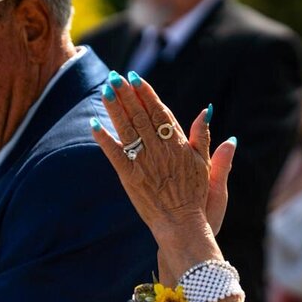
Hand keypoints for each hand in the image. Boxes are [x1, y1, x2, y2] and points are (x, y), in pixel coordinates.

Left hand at [91, 72, 234, 237]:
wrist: (183, 224)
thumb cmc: (196, 196)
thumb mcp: (205, 164)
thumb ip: (203, 136)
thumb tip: (206, 110)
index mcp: (177, 144)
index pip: (160, 111)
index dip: (146, 93)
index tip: (136, 77)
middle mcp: (160, 149)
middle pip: (141, 115)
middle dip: (127, 95)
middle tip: (115, 77)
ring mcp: (144, 162)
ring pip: (127, 129)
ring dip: (115, 109)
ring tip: (106, 90)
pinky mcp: (130, 177)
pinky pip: (114, 154)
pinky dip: (104, 139)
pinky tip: (94, 124)